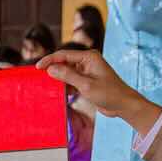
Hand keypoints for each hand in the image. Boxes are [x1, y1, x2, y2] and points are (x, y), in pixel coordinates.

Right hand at [35, 49, 158, 133]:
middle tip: (39, 78)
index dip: (49, 60)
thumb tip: (50, 69)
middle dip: (53, 70)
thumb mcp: (86, 85)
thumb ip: (68, 76)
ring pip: (66, 73)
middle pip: (64, 63)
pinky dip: (65, 87)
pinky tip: (59, 93)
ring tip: (47, 87)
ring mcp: (86, 71)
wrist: (123, 105)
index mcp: (89, 57)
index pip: (63, 55)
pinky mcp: (86, 81)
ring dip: (58, 80)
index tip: (37, 68)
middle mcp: (87, 62)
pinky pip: (71, 81)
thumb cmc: (109, 93)